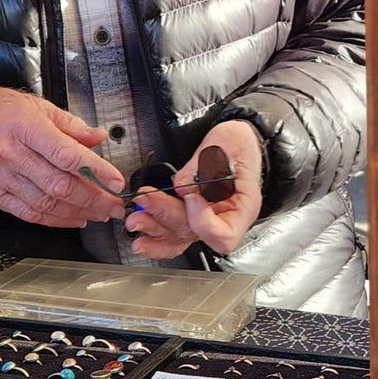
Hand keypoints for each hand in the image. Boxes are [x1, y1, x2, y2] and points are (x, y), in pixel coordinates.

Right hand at [0, 87, 124, 227]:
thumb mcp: (37, 106)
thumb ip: (70, 125)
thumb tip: (97, 138)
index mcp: (27, 128)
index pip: (67, 155)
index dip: (95, 171)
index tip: (116, 181)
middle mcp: (12, 154)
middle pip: (60, 185)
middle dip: (93, 199)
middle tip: (114, 204)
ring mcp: (0, 177)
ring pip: (46, 203)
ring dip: (77, 213)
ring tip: (99, 213)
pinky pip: (28, 213)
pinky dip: (54, 220)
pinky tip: (72, 219)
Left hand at [126, 121, 262, 258]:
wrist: (235, 141)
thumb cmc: (238, 144)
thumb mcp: (226, 147)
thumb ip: (203, 169)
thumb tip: (182, 188)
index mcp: (242, 208)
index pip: (224, 234)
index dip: (203, 222)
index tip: (191, 197)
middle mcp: (223, 220)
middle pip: (193, 232)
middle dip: (165, 217)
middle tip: (145, 201)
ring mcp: (205, 220)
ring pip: (179, 237)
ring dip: (154, 229)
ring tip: (136, 220)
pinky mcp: (189, 215)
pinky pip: (173, 232)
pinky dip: (155, 232)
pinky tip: (141, 232)